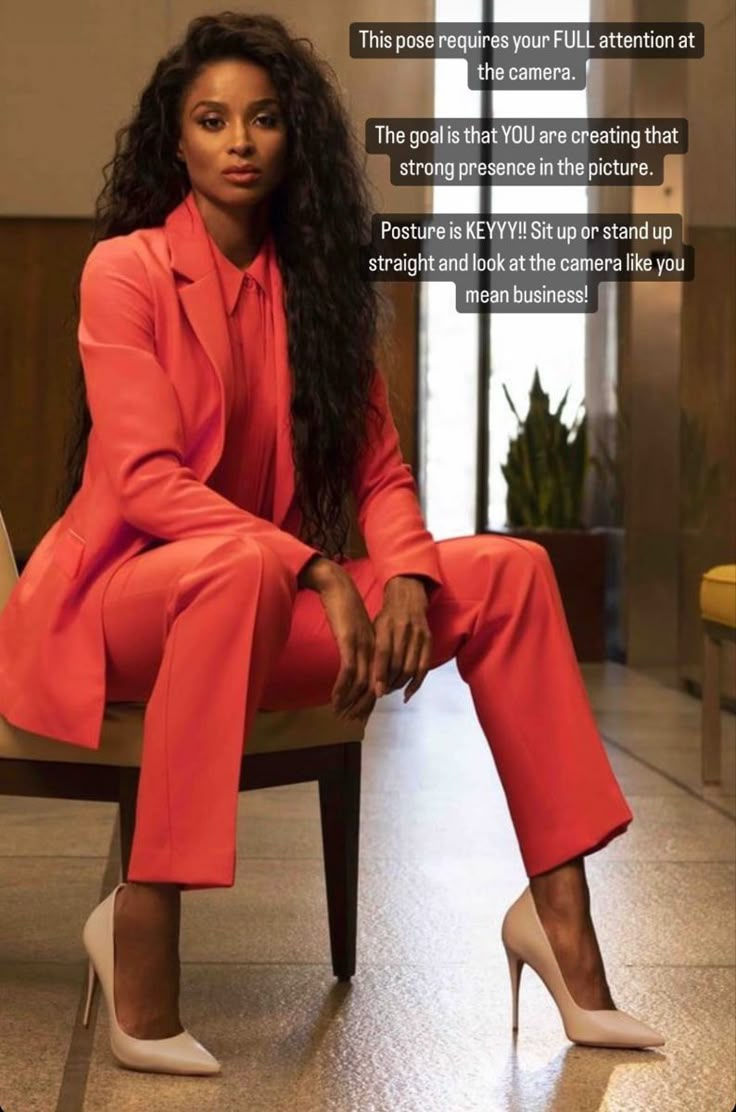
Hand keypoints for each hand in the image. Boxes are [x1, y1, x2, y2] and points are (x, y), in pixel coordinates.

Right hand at [312, 566, 377, 721]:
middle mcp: (373, 648)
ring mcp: (362, 645)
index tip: (362, 716)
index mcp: (376, 646)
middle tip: (352, 721)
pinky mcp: (349, 641)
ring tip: (340, 713)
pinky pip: (348, 670)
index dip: (370, 700)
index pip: (378, 680)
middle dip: (362, 706)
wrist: (337, 586)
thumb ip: (358, 647)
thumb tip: (353, 665)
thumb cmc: (343, 607)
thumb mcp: (355, 630)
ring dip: (350, 701)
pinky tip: (335, 699)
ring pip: (361, 681)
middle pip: (372, 685)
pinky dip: (341, 687)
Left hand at [371, 576, 431, 703]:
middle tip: (382, 692)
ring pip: (411, 668)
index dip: (380, 674)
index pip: (383, 654)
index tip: (377, 692)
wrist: (408, 598)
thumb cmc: (387, 617)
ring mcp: (418, 636)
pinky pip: (424, 668)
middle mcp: (403, 630)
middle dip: (389, 683)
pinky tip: (407, 694)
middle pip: (398, 664)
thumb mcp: (375, 627)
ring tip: (391, 690)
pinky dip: (416, 684)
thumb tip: (366, 677)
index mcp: (386, 626)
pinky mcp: (429, 641)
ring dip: (400, 684)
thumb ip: (373, 649)